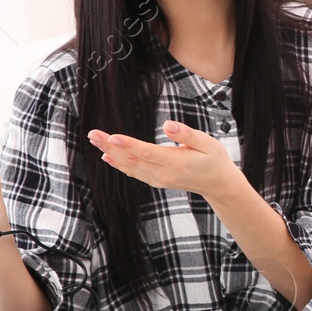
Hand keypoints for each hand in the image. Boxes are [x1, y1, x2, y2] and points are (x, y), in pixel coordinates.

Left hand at [88, 120, 241, 198]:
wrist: (218, 184)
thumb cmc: (214, 159)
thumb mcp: (207, 143)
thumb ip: (186, 135)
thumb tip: (167, 126)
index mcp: (176, 163)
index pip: (147, 153)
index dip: (128, 145)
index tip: (111, 136)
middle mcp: (163, 174)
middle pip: (132, 159)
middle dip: (111, 146)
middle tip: (93, 133)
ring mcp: (158, 180)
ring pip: (129, 166)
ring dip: (111, 153)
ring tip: (95, 140)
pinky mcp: (156, 181)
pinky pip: (133, 172)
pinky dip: (119, 164)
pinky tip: (108, 156)